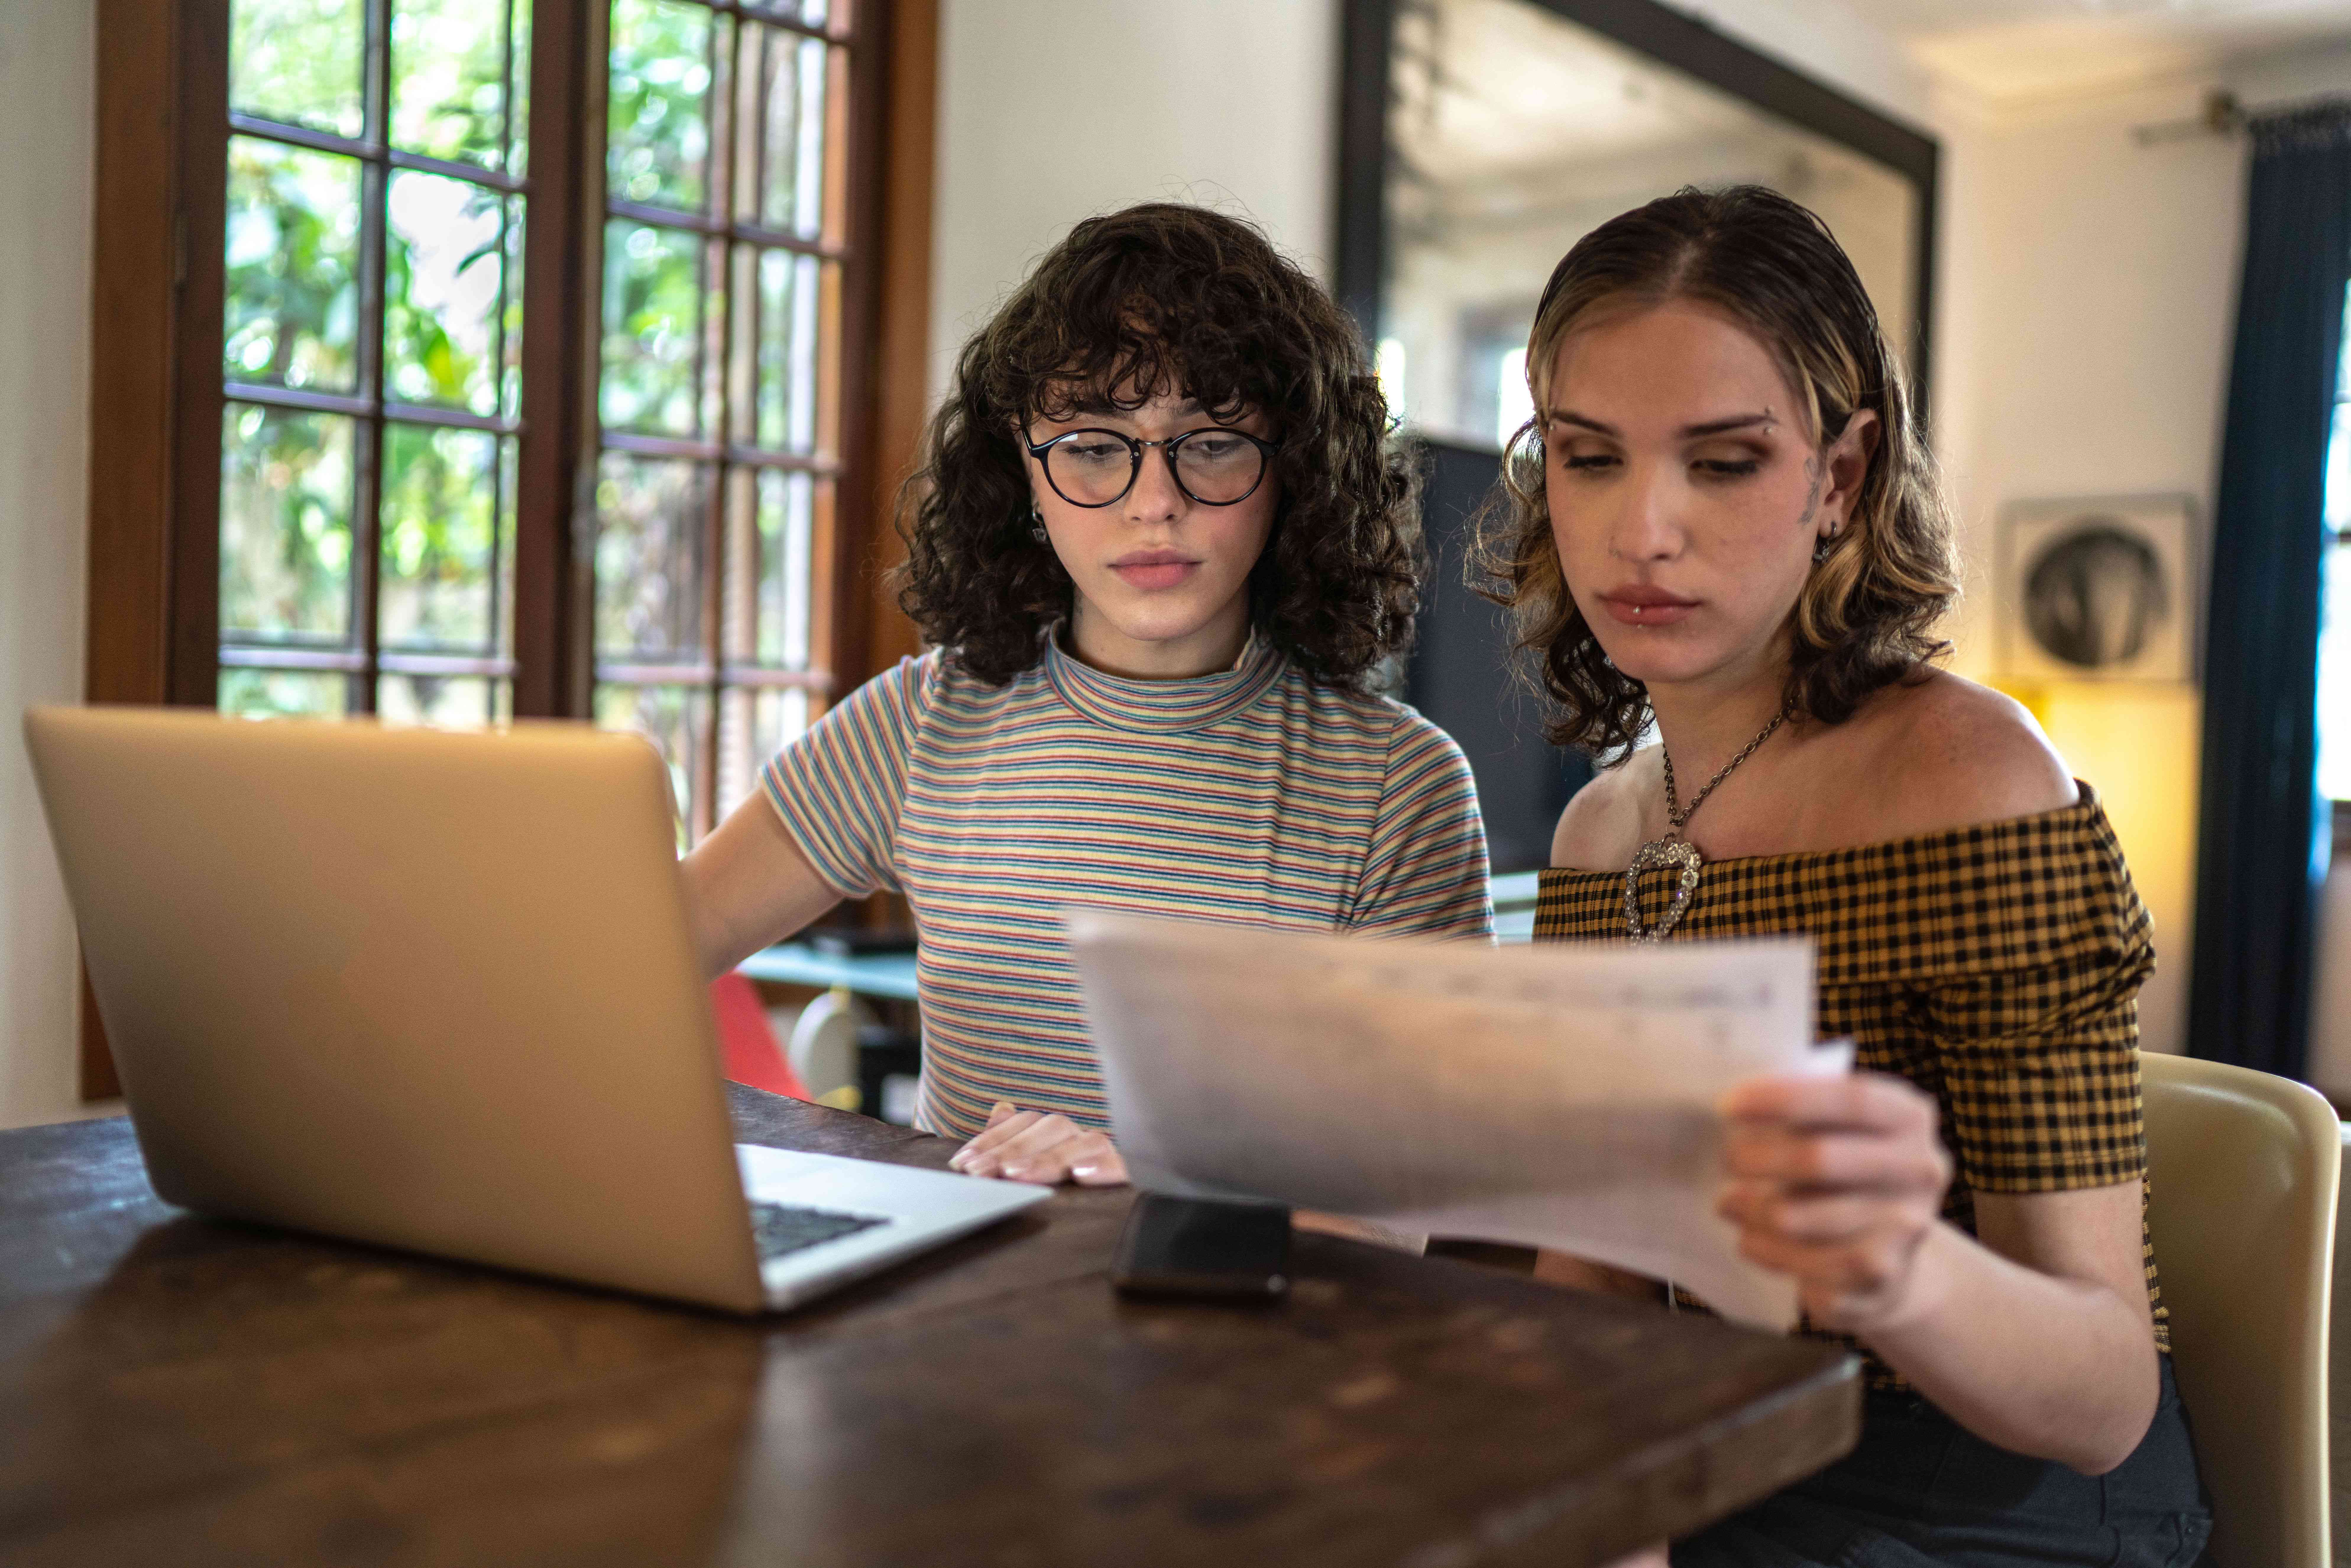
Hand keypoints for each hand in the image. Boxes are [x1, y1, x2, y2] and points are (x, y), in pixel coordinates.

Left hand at [947, 1101, 1128, 1186]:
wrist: (1122, 1205)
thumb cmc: (1064, 1181)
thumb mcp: (1033, 1159)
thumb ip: (1014, 1135)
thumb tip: (1001, 1107)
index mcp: (1057, 1130)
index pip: (1023, 1124)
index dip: (990, 1141)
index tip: (962, 1163)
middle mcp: (1081, 1134)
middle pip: (1050, 1130)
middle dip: (1011, 1151)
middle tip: (981, 1173)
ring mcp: (1105, 1152)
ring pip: (1082, 1143)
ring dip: (1048, 1159)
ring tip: (1017, 1175)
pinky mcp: (1128, 1172)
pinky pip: (1121, 1165)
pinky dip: (1103, 1168)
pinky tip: (1082, 1175)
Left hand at [1718, 1072, 1952, 1333]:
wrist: (1886, 1261)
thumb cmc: (1844, 1176)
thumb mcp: (1838, 1132)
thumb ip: (1803, 1115)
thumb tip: (1736, 1111)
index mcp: (1909, 1118)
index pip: (1851, 1099)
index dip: (1784, 1098)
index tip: (1727, 1105)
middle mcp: (1919, 1169)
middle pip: (1820, 1158)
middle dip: (1757, 1158)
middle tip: (1725, 1159)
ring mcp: (1905, 1225)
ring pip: (1800, 1216)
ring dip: (1750, 1207)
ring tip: (1727, 1202)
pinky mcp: (1880, 1274)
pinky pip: (1803, 1260)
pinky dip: (1763, 1248)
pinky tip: (1748, 1239)